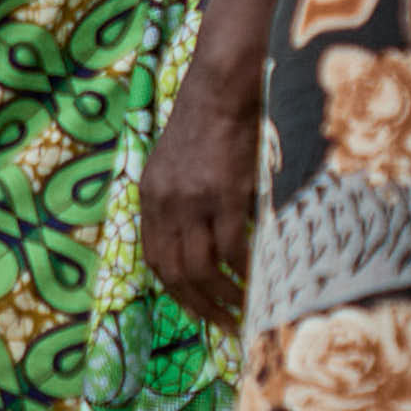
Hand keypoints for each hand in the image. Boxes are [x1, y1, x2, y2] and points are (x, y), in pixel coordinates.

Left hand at [140, 30, 261, 330]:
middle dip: (199, 306)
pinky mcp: (224, 193)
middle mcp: (165, 203)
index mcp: (150, 197)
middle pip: (175, 272)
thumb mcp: (177, 162)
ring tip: (244, 311)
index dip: (176, 291)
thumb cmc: (209, 120)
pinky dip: (246, 270)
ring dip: (223, 297)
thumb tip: (203, 242)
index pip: (155, 259)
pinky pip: (233, 248)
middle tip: (224, 325)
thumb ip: (179, 200)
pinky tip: (261, 279)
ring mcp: (193, 200)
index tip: (198, 309)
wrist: (223, 85)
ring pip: (202, 268)